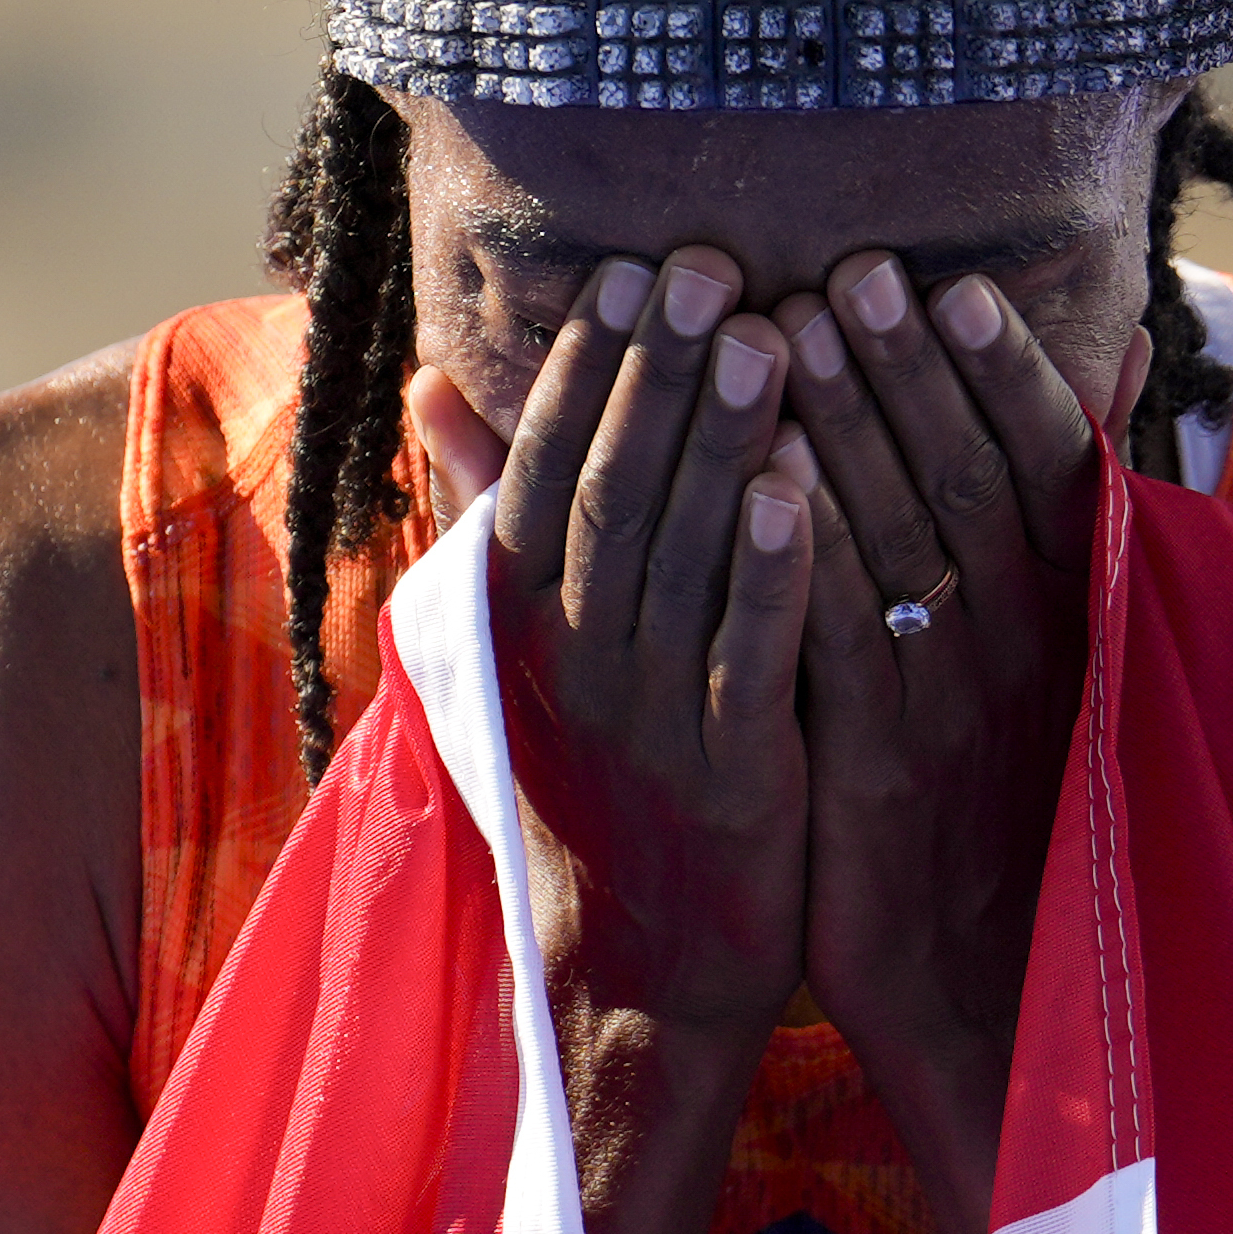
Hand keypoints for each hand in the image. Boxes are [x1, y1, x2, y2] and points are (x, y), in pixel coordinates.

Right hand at [410, 247, 811, 1233]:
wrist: (639, 967)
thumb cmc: (596, 782)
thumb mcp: (523, 648)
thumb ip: (490, 512)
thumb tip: (434, 386)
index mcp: (523, 622)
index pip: (541, 471)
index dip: (585, 372)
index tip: (629, 271)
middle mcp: (572, 660)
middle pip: (609, 493)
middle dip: (657, 377)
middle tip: (705, 267)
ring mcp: (647, 718)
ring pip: (677, 561)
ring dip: (717, 444)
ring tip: (763, 337)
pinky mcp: (731, 776)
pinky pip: (745, 657)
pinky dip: (768, 570)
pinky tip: (798, 485)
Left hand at [774, 255, 1145, 1233]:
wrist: (995, 999)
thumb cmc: (1012, 827)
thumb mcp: (1053, 696)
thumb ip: (1047, 571)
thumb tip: (1080, 447)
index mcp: (1068, 623)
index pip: (1041, 474)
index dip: (996, 379)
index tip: (947, 289)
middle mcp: (1024, 650)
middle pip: (965, 480)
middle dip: (909, 372)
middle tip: (856, 270)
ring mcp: (956, 709)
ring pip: (903, 540)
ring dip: (849, 427)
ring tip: (793, 326)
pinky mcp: (882, 772)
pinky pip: (842, 639)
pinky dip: (804, 550)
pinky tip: (761, 474)